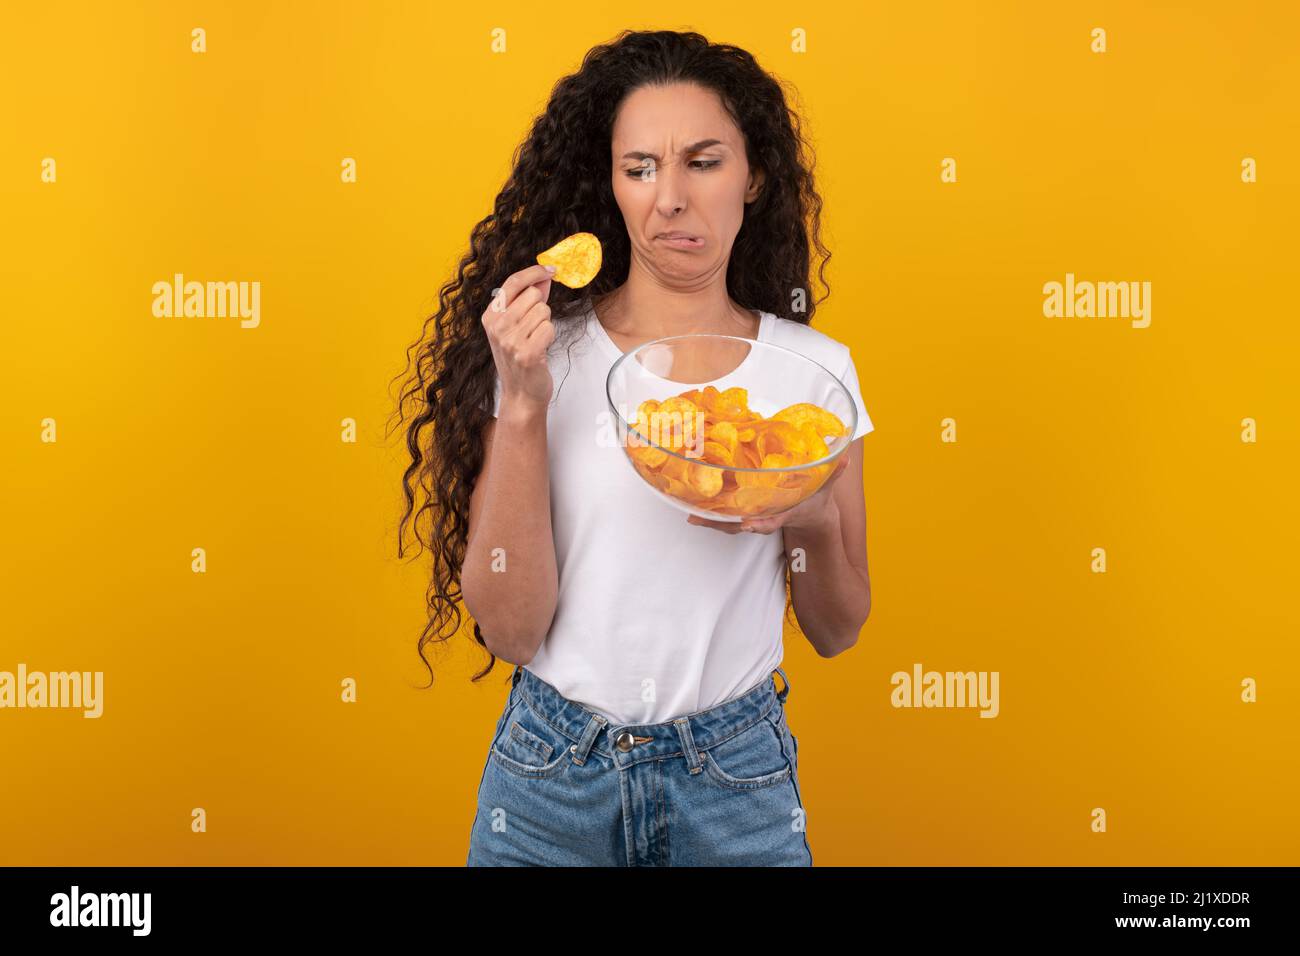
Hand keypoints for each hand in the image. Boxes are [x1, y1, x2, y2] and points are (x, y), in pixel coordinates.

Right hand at [481, 263, 556, 414]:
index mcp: (490, 316)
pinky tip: (541, 349)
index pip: (513, 282)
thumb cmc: (520, 358)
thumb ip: (528, 299)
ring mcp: (510, 340)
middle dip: (541, 308)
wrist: (521, 394)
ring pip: (544, 311)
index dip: (534, 272)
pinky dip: (550, 337)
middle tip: (534, 327)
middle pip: (533, 295)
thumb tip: (544, 276)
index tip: (550, 269)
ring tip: (536, 340)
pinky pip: (549, 328)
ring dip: (545, 325)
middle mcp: (497, 327)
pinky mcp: (527, 353)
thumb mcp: (516, 326)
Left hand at [686, 456, 849, 534]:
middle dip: (723, 524)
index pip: (773, 519)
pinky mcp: (746, 511)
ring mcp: (755, 515)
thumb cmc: (815, 497)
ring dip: (710, 521)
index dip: (760, 523)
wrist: (810, 514)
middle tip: (699, 520)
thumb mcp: (826, 484)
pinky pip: (727, 515)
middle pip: (742, 524)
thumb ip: (834, 471)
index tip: (747, 524)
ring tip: (690, 516)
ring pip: (731, 522)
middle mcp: (767, 516)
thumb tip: (843, 455)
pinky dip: (711, 514)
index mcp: (785, 510)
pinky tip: (691, 507)